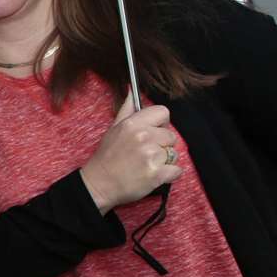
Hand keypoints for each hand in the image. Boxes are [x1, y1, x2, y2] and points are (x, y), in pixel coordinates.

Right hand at [80, 89, 183, 213]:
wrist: (99, 185)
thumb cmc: (106, 158)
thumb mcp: (113, 130)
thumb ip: (126, 110)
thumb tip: (132, 91)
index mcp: (133, 124)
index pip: (163, 112)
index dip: (161, 124)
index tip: (153, 133)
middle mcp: (143, 137)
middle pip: (171, 136)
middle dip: (162, 145)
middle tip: (145, 154)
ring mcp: (151, 156)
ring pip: (174, 154)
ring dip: (164, 161)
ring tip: (146, 166)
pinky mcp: (157, 174)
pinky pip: (177, 170)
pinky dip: (168, 175)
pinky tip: (153, 176)